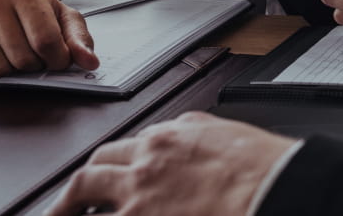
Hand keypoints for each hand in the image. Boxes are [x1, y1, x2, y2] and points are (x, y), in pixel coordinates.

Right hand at [0, 0, 98, 80]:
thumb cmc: (34, 11)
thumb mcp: (63, 18)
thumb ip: (79, 40)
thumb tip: (90, 63)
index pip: (46, 41)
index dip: (57, 60)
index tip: (58, 60)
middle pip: (21, 59)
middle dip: (34, 66)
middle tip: (35, 55)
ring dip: (12, 72)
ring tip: (15, 54)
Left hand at [46, 112, 297, 215]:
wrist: (276, 188)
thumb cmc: (265, 168)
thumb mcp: (226, 134)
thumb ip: (197, 136)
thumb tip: (187, 139)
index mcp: (169, 137)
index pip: (124, 149)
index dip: (112, 167)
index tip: (108, 178)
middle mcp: (146, 161)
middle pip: (93, 170)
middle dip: (76, 188)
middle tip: (66, 204)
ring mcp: (138, 197)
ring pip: (83, 195)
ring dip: (68, 208)